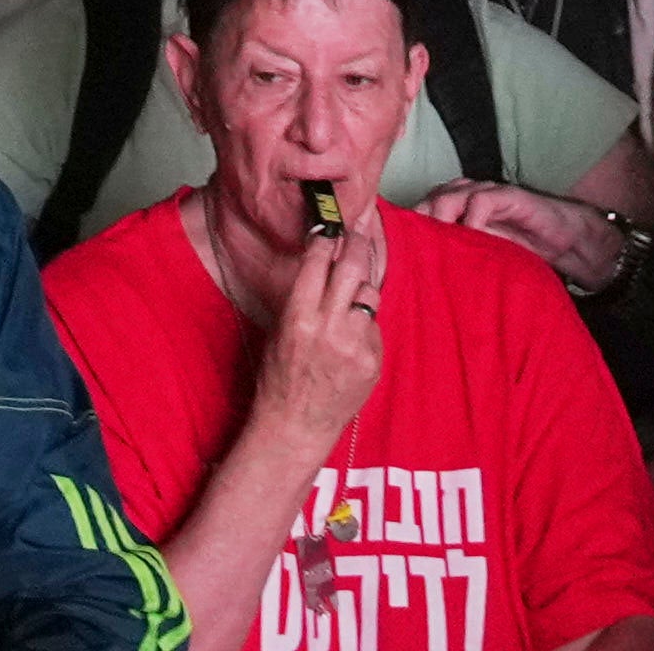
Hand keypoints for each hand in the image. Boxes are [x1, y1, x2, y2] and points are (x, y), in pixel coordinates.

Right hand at [248, 180, 390, 453]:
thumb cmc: (280, 378)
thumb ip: (304, 296)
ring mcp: (355, 345)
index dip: (327, 238)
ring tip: (351, 295)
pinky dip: (365, 325)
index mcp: (299, 316)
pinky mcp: (373, 360)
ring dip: (362, 288)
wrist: (295, 425)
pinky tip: (351, 338)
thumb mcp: (281, 330)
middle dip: (358, 243)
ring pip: (370, 294)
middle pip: (354, 266)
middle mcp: (329, 327)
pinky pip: (374, 326)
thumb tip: (324, 260)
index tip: (331, 228)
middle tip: (359, 231)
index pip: (319, 259)